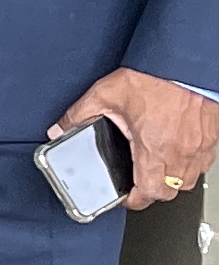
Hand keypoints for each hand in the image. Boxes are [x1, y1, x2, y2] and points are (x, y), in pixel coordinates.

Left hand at [53, 66, 218, 210]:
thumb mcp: (106, 94)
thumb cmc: (154, 78)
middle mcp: (180, 153)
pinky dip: (189, 164)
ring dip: (171, 181)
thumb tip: (60, 128)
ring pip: (188, 181)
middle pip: (170, 193)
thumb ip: (80, 114)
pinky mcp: (211, 137)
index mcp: (153, 149)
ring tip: (155, 169)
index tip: (126, 197)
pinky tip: (176, 152)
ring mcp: (199, 147)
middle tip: (138, 184)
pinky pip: (203, 163)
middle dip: (152, 192)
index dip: (135, 200)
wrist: (184, 64)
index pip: (148, 193)